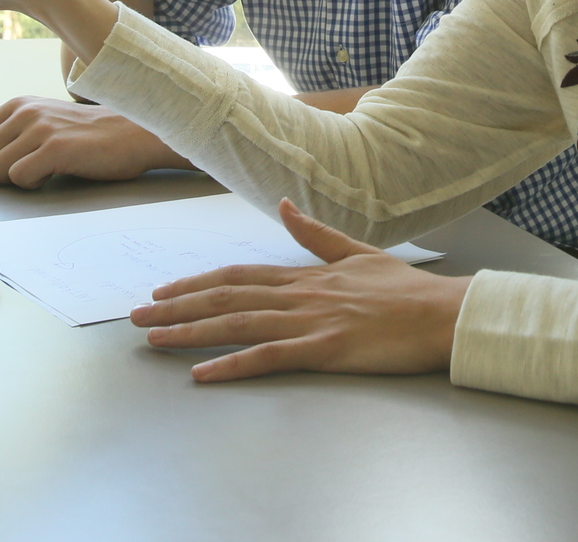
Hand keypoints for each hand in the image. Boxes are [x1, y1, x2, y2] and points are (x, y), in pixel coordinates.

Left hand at [0, 96, 192, 186]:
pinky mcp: (56, 148)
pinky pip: (18, 178)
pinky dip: (32, 185)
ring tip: (41, 171)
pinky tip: (53, 175)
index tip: (6, 164)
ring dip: (14, 181)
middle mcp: (24, 112)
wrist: (136, 134)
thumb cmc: (92, 135)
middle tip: (23, 171)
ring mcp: (39, 129)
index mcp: (18, 105)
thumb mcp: (46, 120)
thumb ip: (15, 131)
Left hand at [130, 199, 471, 381]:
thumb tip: (283, 205)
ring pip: (238, 324)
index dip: (196, 284)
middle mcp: (300, 296)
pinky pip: (269, 357)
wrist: (442, 314)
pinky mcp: (325, 349)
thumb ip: (316, 234)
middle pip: (226, 298)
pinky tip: (202, 373)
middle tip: (136, 316)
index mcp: (306, 276)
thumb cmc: (406, 291)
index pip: (238, 277)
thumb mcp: (357, 253)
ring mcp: (311, 322)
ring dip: (190, 331)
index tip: (163, 291)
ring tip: (153, 338)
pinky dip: (232, 364)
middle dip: (177, 307)